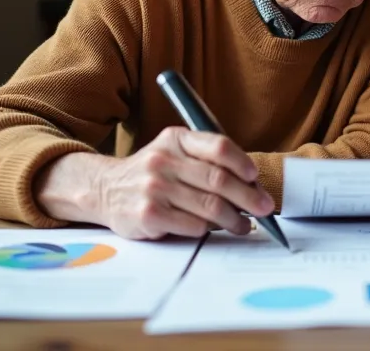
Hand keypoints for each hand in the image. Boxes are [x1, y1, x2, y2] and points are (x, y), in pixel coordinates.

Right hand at [93, 126, 274, 239]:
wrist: (104, 189)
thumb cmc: (152, 172)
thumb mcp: (174, 151)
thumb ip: (207, 160)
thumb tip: (250, 184)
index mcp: (176, 139)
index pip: (218, 146)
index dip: (242, 162)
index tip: (255, 177)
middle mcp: (164, 160)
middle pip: (219, 180)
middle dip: (249, 197)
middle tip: (265, 208)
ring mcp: (154, 188)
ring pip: (210, 206)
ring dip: (235, 219)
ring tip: (243, 224)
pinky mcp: (149, 215)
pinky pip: (193, 225)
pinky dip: (210, 229)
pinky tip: (215, 229)